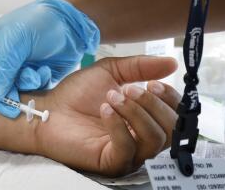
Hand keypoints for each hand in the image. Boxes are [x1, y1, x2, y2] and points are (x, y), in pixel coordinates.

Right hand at [0, 0, 99, 117]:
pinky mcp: (40, 73)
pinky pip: (36, 87)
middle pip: (0, 85)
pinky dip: (40, 81)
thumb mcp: (14, 44)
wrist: (70, 20)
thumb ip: (2, 71)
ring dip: (27, 83)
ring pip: (18, 87)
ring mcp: (23, 66)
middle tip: (13, 109)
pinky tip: (45, 70)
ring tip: (35, 75)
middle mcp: (6, 58)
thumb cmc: (37, 22)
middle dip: (8, 94)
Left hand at [35, 55, 179, 176]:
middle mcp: (142, 138)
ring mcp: (130, 153)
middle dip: (152, 104)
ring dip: (135, 112)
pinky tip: (105, 110)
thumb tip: (172, 62)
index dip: (170, 99)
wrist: (49, 110)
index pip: (176, 115)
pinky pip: (128, 148)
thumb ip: (140, 67)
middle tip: (129, 89)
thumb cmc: (77, 94)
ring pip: (154, 139)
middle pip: (170, 129)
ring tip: (112, 97)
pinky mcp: (113, 162)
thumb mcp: (110, 71)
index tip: (153, 83)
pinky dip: (119, 126)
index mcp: (146, 118)